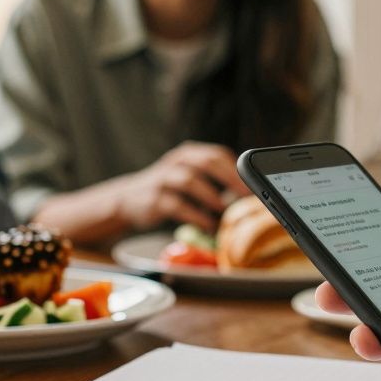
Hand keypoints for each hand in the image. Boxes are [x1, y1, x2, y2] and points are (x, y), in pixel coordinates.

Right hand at [113, 142, 248, 232]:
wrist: (127, 201)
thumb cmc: (167, 191)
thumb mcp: (188, 179)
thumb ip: (213, 183)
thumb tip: (246, 199)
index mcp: (188, 154)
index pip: (217, 154)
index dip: (237, 168)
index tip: (254, 185)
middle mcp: (176, 162)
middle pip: (207, 162)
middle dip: (230, 178)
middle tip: (246, 196)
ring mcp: (163, 179)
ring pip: (191, 180)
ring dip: (212, 197)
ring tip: (227, 212)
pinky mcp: (154, 199)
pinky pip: (178, 205)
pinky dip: (196, 216)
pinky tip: (208, 226)